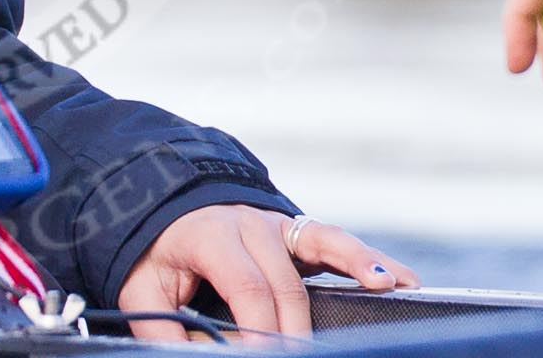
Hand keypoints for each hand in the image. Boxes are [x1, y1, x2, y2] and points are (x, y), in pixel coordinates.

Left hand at [116, 204, 416, 341]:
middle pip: (286, 286)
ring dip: (357, 274)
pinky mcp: (294, 230)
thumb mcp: (143, 290)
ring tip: (389, 293)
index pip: (248, 289)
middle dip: (296, 333)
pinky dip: (367, 259)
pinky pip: (335, 241)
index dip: (260, 332)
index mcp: (210, 234)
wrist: (158, 201)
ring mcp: (276, 222)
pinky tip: (400, 279)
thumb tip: (205, 357)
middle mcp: (248, 222)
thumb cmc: (154, 253)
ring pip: (323, 249)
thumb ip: (165, 331)